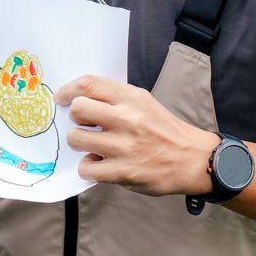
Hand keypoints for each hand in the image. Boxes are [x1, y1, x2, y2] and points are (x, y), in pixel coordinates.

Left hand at [57, 75, 217, 195]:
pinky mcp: (123, 171)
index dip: (68, 90)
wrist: (194, 160)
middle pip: (78, 109)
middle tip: (84, 125)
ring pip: (76, 139)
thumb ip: (115, 99)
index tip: (62, 98)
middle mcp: (127, 118)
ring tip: (93, 147)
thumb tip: (79, 98)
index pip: (88, 84)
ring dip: (80, 143)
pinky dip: (89, 167)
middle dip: (75, 118)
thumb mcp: (144, 103)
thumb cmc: (164, 130)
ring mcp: (125, 146)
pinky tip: (99, 164)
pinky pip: (86, 168)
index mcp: (132, 98)